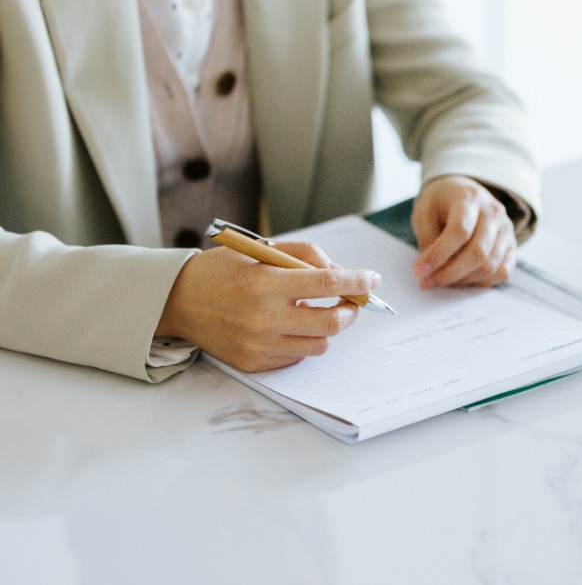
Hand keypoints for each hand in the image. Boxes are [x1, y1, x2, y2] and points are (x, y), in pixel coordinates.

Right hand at [156, 241, 379, 371]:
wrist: (178, 300)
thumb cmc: (224, 270)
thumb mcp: (262, 250)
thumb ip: (305, 255)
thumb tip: (341, 272)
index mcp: (266, 283)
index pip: (327, 283)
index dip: (356, 282)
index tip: (373, 280)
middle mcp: (263, 317)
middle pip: (332, 322)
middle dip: (350, 310)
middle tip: (349, 301)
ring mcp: (258, 345)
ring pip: (319, 344)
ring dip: (327, 328)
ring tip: (313, 312)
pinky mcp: (253, 363)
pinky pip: (296, 357)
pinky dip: (303, 341)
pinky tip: (290, 326)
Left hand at [410, 175, 516, 288]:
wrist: (462, 193)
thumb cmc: (440, 203)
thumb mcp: (424, 211)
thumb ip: (427, 238)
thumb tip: (430, 271)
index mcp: (469, 197)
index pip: (459, 231)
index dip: (438, 255)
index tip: (418, 271)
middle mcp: (493, 212)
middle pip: (477, 252)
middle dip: (448, 274)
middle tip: (426, 282)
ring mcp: (506, 230)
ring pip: (489, 266)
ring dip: (461, 280)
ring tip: (440, 279)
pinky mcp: (511, 246)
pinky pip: (501, 272)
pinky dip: (479, 282)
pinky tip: (461, 278)